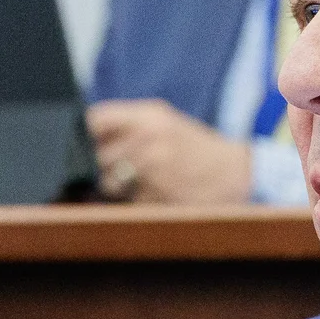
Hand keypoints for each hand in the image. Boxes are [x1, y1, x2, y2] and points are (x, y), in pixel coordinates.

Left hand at [86, 99, 252, 203]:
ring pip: (109, 182)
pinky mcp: (158, 197)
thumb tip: (84, 132)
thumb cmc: (196, 148)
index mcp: (150, 116)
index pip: (96, 119)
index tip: (83, 141)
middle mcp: (150, 139)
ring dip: (115, 186)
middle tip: (117, 167)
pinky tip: (154, 194)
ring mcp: (154, 170)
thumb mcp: (165, 122)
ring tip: (139, 181)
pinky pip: (128, 203)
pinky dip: (134, 202)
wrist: (235, 173)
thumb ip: (127, 123)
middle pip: (97, 155)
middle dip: (100, 164)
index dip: (84, 132)